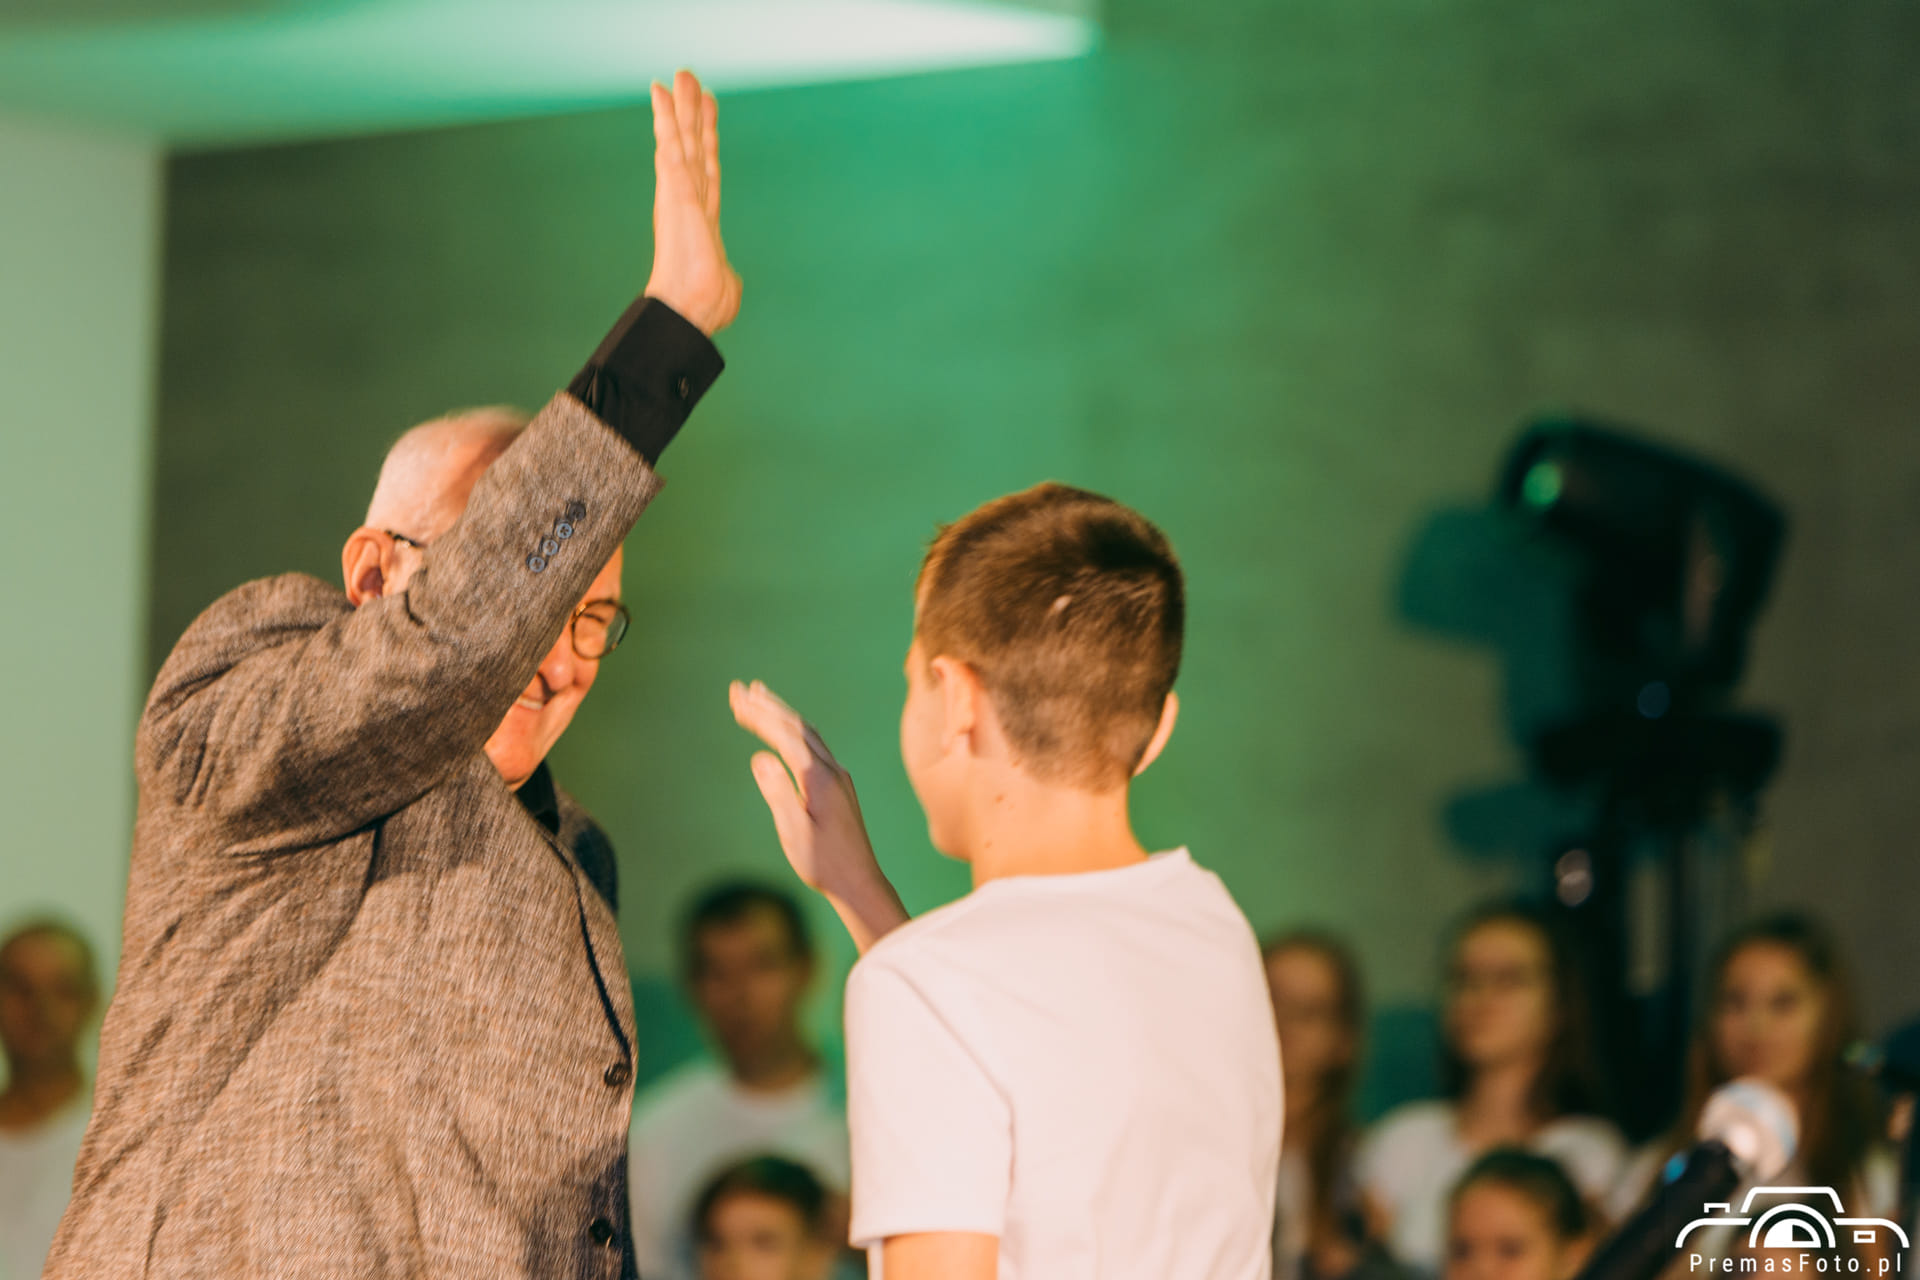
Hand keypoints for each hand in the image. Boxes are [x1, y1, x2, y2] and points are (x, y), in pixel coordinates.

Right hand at [645, 70, 740, 334]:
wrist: (690, 311)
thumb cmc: (705, 307)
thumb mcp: (726, 287)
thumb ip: (727, 276)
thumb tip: (729, 283)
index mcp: (702, 220)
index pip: (706, 171)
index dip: (706, 141)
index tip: (707, 114)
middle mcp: (689, 201)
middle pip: (693, 147)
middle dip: (693, 113)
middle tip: (691, 79)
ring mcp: (679, 193)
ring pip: (682, 139)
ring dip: (680, 105)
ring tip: (681, 74)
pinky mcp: (674, 190)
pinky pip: (670, 145)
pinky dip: (666, 117)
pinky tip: (661, 91)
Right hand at [730, 680, 908, 951]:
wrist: (859, 882)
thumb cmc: (823, 863)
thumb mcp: (794, 832)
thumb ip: (778, 793)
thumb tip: (759, 758)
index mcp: (819, 778)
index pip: (786, 734)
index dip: (760, 715)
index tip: (736, 698)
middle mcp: (832, 771)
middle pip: (797, 726)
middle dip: (767, 706)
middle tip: (740, 689)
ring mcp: (838, 777)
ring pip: (808, 734)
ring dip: (782, 714)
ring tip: (759, 698)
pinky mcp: (839, 786)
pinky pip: (814, 746)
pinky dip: (794, 731)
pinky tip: (786, 731)